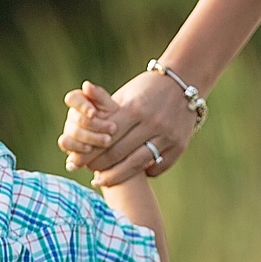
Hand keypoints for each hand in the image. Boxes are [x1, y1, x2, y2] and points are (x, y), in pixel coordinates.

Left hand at [59, 70, 199, 186]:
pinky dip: (143, 173)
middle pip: (118, 153)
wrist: (184, 81)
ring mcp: (168, 136)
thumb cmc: (147, 88)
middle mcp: (152, 123)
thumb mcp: (125, 95)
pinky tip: (129, 175)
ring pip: (137, 165)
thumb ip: (104, 112)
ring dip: (116, 176)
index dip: (88, 152)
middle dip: (98, 165)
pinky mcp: (180, 145)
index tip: (76, 161)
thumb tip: (77, 129)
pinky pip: (157, 166)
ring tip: (102, 180)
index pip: (105, 137)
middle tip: (87, 172)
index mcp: (135, 108)